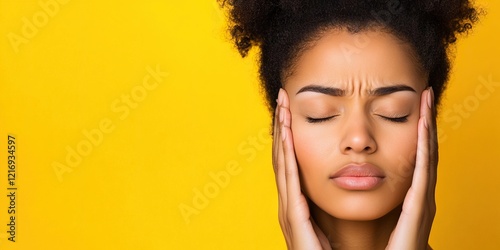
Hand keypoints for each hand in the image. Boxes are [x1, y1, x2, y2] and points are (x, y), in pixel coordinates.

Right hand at [272, 88, 330, 249]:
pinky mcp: (293, 217)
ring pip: (282, 162)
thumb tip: (341, 184)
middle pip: (283, 157)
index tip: (291, 110)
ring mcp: (288, 210)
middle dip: (281, 126)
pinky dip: (286, 154)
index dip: (289, 135)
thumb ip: (327, 206)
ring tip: (282, 107)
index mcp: (298, 204)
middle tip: (282, 98)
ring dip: (281, 133)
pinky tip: (286, 134)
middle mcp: (289, 203)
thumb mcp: (328, 224)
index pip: (292, 162)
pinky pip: (289, 179)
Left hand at [387, 87, 437, 249]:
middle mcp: (420, 193)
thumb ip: (373, 193)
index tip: (415, 105)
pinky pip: (424, 171)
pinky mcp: (419, 206)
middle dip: (426, 120)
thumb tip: (358, 175)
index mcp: (410, 194)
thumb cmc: (385, 247)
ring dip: (428, 125)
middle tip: (426, 92)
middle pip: (424, 149)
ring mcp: (423, 199)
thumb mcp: (380, 212)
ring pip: (428, 154)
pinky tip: (425, 126)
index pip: (415, 155)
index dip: (416, 130)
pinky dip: (426, 147)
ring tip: (428, 99)